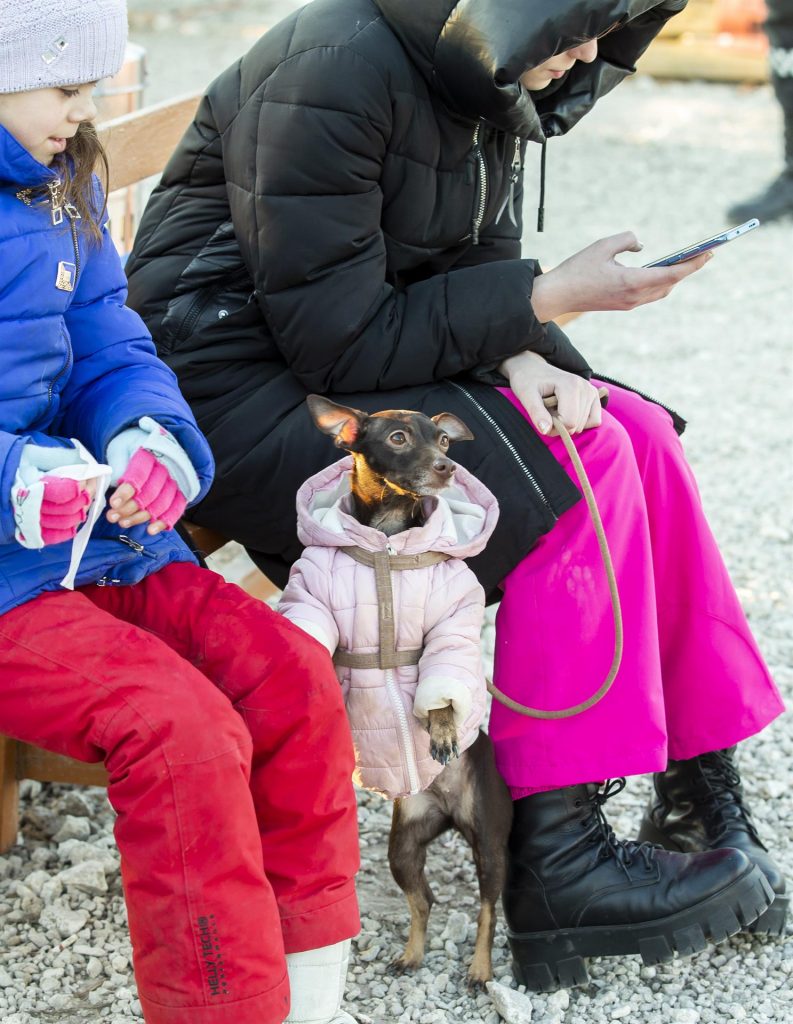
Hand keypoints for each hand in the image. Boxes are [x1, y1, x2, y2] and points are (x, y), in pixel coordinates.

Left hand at [107, 448, 186, 533]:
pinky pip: (175, 510)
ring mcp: (175, 482)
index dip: (127, 491)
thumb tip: (115, 487)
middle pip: (150, 493)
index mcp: (151, 455)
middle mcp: (166, 469)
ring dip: (141, 517)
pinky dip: (163, 522)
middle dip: (129, 508)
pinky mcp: (179, 494)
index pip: (140, 475)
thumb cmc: (131, 448)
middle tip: (112, 517)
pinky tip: (151, 530)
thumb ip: (118, 466)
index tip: (113, 503)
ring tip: (122, 523)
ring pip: (161, 505)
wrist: (151, 444)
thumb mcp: (120, 449)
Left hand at [498, 351, 602, 434]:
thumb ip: (536, 412)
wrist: (532, 368)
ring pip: (584, 425)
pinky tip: (567, 412)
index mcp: (570, 385)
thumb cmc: (527, 380)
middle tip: (547, 412)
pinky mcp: (593, 396)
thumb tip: (546, 430)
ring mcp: (591, 391)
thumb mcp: (526, 395)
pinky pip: (594, 420)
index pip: (569, 422)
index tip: (542, 417)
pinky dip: (580, 422)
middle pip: (576, 426)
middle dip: (559, 426)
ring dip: (568, 423)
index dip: (553, 427)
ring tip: (556, 409)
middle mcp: (585, 387)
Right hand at [530, 231, 712, 322]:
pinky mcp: (623, 305)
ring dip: (675, 278)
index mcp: (632, 282)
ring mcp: (629, 304)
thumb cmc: (577, 269)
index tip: (709, 253)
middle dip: (688, 270)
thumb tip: (641, 246)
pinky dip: (661, 283)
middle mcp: (634, 297)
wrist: (557, 296)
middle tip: (704, 254)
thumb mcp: (603, 245)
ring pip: (661, 291)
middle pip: (670, 284)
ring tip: (687, 262)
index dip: (693, 264)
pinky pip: (650, 294)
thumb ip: (627, 240)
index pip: (672, 274)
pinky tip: (663, 271)